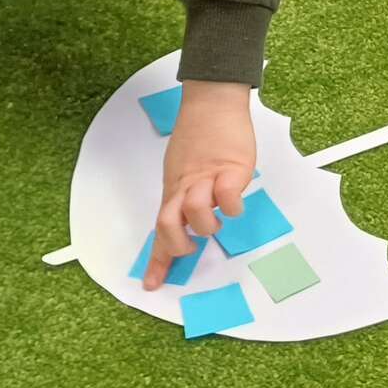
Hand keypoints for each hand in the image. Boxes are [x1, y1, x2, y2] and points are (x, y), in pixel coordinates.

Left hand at [144, 81, 256, 289]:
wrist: (212, 102)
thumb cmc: (200, 134)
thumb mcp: (183, 168)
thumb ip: (184, 194)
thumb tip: (188, 220)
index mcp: (174, 191)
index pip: (161, 231)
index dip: (157, 262)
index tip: (152, 285)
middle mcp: (186, 189)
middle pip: (169, 226)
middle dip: (180, 244)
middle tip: (192, 243)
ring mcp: (208, 180)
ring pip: (196, 213)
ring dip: (207, 223)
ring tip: (217, 215)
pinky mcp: (232, 170)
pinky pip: (229, 199)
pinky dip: (233, 205)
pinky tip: (235, 197)